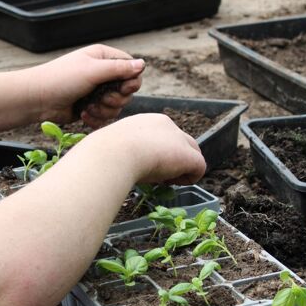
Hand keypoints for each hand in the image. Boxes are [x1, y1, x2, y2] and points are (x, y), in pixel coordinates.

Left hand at [31, 44, 145, 128]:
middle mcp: (102, 74)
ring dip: (104, 111)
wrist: (37, 100)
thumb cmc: (61, 79)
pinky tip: (83, 115)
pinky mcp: (90, 107)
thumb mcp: (92, 71)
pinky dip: (96, 118)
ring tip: (88, 108)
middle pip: (127, 90)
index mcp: (103, 58)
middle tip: (101, 99)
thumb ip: (118, 69)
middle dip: (115, 99)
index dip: (131, 81)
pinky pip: (105, 116)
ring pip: (117, 106)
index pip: (131, 69)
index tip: (122, 88)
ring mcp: (96, 91)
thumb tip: (142, 65)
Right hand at [90, 113, 205, 184]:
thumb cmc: (106, 153)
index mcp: (148, 121)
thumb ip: (126, 151)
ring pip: (193, 155)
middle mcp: (167, 125)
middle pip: (183, 144)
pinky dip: (189, 179)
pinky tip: (171, 183)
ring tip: (162, 181)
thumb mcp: (115, 148)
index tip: (147, 167)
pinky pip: (199, 168)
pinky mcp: (189, 156)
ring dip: (181, 171)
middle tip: (158, 177)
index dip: (160, 154)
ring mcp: (180, 139)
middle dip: (175, 162)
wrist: (112, 154)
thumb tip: (118, 162)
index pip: (164, 137)